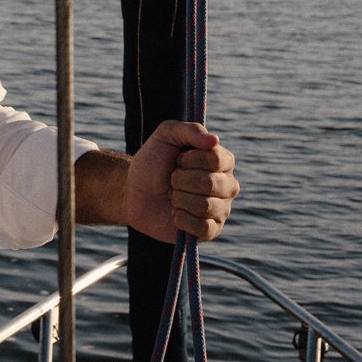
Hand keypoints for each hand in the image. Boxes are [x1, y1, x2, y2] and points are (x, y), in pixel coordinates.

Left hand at [124, 120, 237, 245]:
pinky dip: (181, 218)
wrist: (134, 191)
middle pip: (209, 183)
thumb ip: (189, 130)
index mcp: (222, 161)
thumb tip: (214, 140)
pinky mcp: (211, 231)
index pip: (216, 159)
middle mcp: (227, 185)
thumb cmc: (153, 161)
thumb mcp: (166, 135)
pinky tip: (175, 213)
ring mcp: (221, 209)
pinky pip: (202, 228)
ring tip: (173, 195)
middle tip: (171, 179)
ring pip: (204, 205)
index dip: (190, 159)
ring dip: (178, 199)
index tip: (177, 158)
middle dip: (180, 180)